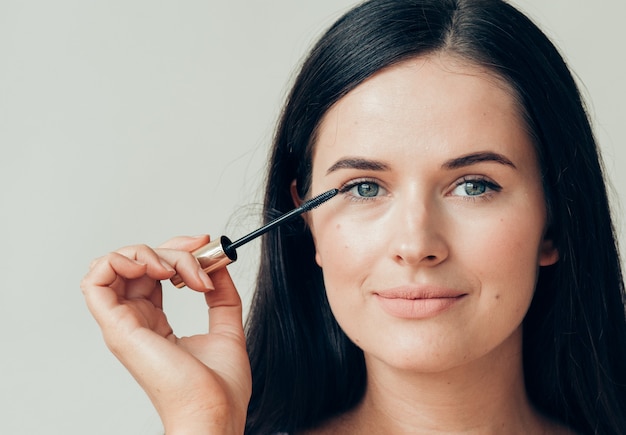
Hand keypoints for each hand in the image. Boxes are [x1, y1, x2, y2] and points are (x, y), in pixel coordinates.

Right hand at [81, 236, 251, 434]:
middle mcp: (135, 320)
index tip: (205, 244)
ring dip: (145, 253)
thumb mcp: (227, 327)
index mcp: (155, 323)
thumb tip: (218, 265)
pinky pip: (95, 282)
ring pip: (114, 265)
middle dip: (169, 248)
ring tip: (174, 270)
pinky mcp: (118, 328)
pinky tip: (154, 270)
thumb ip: (222, 295)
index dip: (175, 250)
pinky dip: (119, 262)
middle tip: (200, 254)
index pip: (152, 272)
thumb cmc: (219, 387)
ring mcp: (124, 324)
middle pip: (135, 263)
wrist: (214, 412)